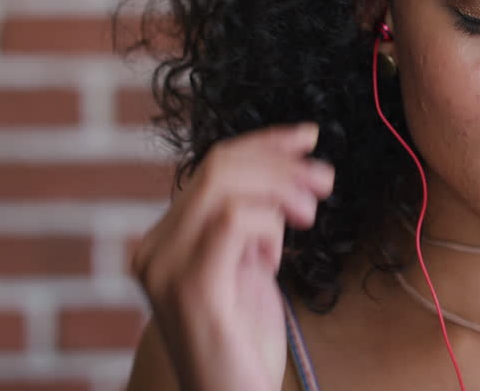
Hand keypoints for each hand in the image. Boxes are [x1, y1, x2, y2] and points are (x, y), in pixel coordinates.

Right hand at [130, 123, 334, 390]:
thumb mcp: (249, 269)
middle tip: (324, 179)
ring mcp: (166, 268)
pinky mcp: (192, 288)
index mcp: (165, 240)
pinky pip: (233, 221)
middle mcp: (154, 249)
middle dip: (280, 162)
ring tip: (312, 214)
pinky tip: (279, 253)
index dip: (264, 144)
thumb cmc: (244, 343)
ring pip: (223, 184)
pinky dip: (268, 222)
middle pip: (217, 167)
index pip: (211, 167)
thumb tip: (287, 174)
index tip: (307, 136)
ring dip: (281, 187)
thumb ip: (252, 226)